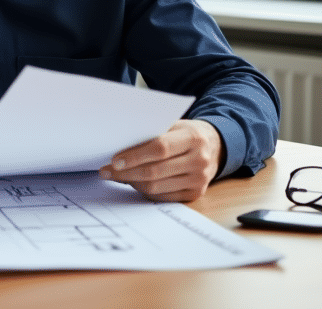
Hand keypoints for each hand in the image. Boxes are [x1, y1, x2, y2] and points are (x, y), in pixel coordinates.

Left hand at [98, 119, 221, 201]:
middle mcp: (199, 160)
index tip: (114, 160)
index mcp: (193, 138)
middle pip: (155, 171)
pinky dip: (144, 190)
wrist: (215, 146)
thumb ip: (152, 132)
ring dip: (131, 182)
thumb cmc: (185, 133)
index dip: (135, 156)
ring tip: (115, 176)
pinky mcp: (195, 194)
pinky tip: (132, 182)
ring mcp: (199, 180)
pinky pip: (162, 196)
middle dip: (126, 172)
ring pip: (157, 187)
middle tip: (106, 171)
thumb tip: (119, 145)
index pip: (160, 148)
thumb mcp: (174, 124)